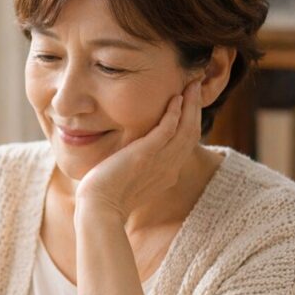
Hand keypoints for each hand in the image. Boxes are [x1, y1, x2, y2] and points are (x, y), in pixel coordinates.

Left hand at [75, 79, 202, 221]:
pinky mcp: (146, 154)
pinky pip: (168, 129)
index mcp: (168, 174)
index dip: (191, 122)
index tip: (189, 106)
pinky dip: (174, 113)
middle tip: (196, 88)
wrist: (99, 208)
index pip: (187, 144)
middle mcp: (170, 168)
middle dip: (195, 108)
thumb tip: (133, 157)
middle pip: (192, 133)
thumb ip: (140, 168)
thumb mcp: (132, 181)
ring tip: (191, 86)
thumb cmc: (107, 197)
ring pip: (186, 128)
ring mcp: (160, 162)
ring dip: (190, 105)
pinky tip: (175, 98)